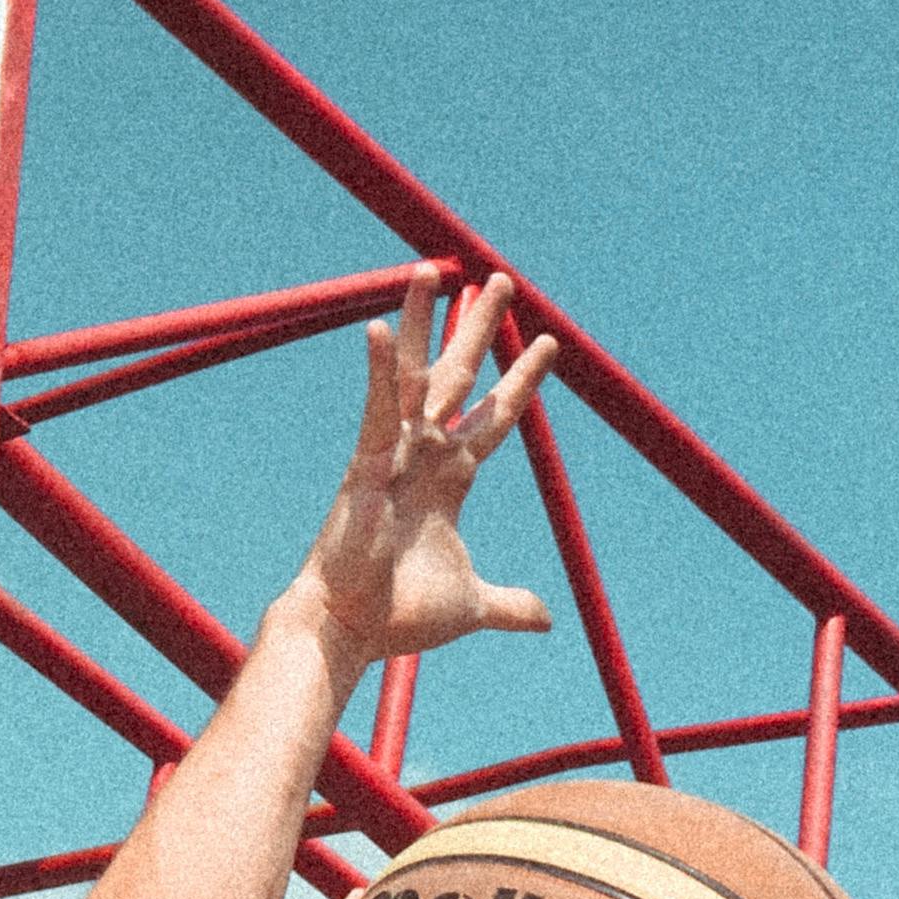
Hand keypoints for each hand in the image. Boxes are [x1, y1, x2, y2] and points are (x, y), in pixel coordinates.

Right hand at [281, 267, 557, 669]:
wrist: (350, 628)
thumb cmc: (399, 614)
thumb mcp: (472, 603)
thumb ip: (509, 602)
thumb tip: (547, 620)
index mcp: (448, 480)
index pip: (493, 418)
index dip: (520, 381)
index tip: (547, 343)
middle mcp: (422, 456)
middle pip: (458, 378)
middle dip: (480, 330)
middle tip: (502, 281)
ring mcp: (392, 455)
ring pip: (414, 376)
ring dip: (423, 322)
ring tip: (429, 270)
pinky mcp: (365, 465)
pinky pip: (376, 410)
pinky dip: (380, 371)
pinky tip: (383, 329)